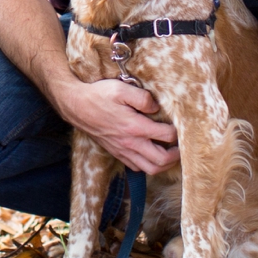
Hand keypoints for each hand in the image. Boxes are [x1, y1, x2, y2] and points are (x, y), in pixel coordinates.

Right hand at [55, 77, 179, 173]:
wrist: (76, 105)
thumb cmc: (98, 95)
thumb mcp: (121, 89)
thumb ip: (143, 98)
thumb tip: (156, 108)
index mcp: (135, 127)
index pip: (166, 136)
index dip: (177, 132)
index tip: (180, 125)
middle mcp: (130, 143)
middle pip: (161, 161)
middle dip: (175, 155)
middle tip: (181, 146)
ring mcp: (123, 150)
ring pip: (150, 169)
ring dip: (163, 164)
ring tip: (169, 153)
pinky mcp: (116, 152)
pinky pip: (136, 167)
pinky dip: (148, 165)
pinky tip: (150, 153)